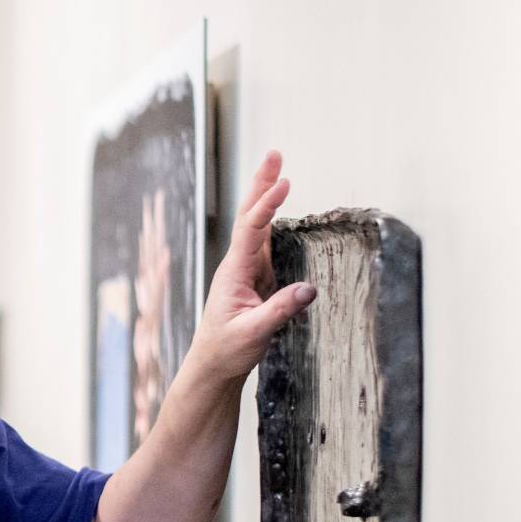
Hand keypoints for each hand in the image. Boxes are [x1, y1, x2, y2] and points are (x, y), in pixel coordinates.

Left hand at [189, 150, 317, 382]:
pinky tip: (280, 210)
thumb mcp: (254, 333)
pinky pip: (266, 244)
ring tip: (279, 172)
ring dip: (267, 198)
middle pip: (251, 218)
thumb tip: (308, 289)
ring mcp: (246, 271)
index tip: (284, 183)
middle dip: (262, 186)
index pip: (251, 230)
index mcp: (234, 272)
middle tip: (274, 156)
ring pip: (258, 227)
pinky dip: (273, 221)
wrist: (212, 366)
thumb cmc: (227, 350)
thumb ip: (279, 310)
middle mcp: (238, 265)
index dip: (267, 205)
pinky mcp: (255, 280)